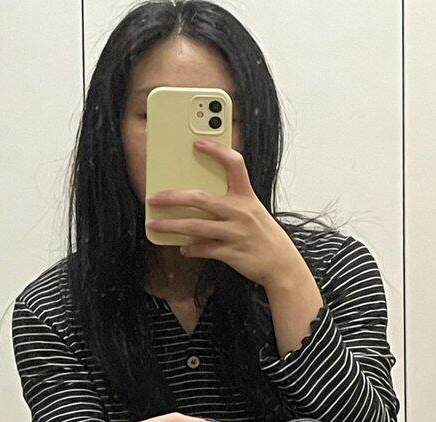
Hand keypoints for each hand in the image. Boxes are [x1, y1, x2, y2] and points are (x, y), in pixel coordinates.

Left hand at [145, 139, 304, 288]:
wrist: (281, 263)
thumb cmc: (262, 234)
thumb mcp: (252, 210)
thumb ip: (231, 201)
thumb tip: (198, 198)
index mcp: (246, 196)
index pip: (234, 164)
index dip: (216, 151)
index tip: (197, 142)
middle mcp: (240, 212)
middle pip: (200, 199)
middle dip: (172, 197)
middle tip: (154, 197)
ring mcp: (235, 233)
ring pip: (195, 227)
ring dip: (171, 226)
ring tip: (155, 224)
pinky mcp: (232, 253)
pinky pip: (204, 249)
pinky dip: (190, 249)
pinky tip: (182, 247)